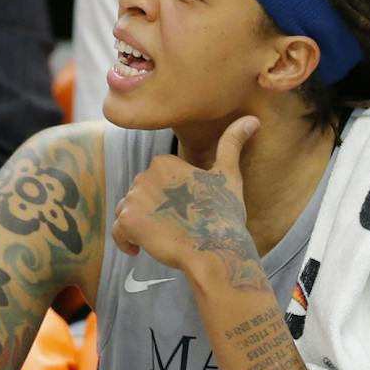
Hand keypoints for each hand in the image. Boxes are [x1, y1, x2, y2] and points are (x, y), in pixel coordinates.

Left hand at [111, 116, 258, 288]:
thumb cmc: (224, 214)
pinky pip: (118, 232)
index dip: (168, 198)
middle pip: (140, 196)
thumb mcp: (229, 175)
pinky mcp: (128, 222)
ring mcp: (134, 199)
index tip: (183, 212)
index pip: (156, 182)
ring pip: (128, 212)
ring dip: (140, 225)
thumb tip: (252, 119)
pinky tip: (138, 250)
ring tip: (161, 238)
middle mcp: (144, 176)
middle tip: (176, 228)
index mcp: (164, 162)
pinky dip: (125, 241)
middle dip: (153, 211)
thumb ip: (232, 144)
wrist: (216, 249)